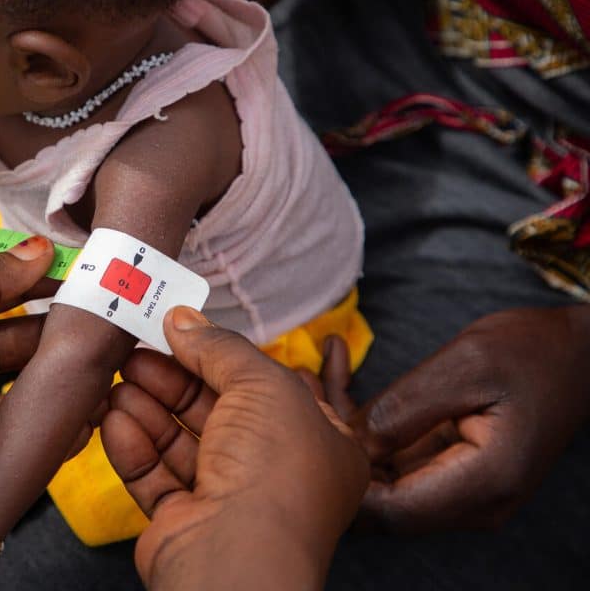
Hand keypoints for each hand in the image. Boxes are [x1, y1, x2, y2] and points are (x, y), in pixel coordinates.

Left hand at [0, 238, 55, 589]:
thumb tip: (35, 248)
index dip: (13, 285)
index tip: (63, 273)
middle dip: (37, 331)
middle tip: (88, 317)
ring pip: (3, 393)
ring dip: (43, 377)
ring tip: (91, 358)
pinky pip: (6, 440)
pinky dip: (41, 424)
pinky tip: (78, 406)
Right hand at [102, 307, 367, 590]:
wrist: (239, 558)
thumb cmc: (274, 469)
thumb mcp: (261, 384)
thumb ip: (219, 347)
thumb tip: (181, 317)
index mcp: (316, 441)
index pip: (265, 388)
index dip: (221, 356)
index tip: (179, 330)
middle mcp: (276, 473)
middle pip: (216, 412)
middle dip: (173, 379)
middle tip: (135, 351)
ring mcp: (230, 501)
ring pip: (182, 444)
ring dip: (149, 408)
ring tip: (120, 380)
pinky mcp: (186, 523)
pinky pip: (157, 477)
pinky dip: (135, 446)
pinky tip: (116, 418)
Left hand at [320, 307, 589, 531]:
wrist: (576, 354)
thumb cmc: (531, 351)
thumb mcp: (465, 364)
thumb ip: (406, 407)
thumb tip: (351, 440)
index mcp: (484, 482)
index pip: (392, 512)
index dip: (341, 482)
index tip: (306, 427)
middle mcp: (473, 501)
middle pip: (381, 501)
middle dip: (334, 453)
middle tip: (302, 389)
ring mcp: (461, 490)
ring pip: (381, 480)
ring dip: (343, 436)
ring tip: (313, 376)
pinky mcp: (450, 471)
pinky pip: (394, 461)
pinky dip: (364, 429)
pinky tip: (337, 377)